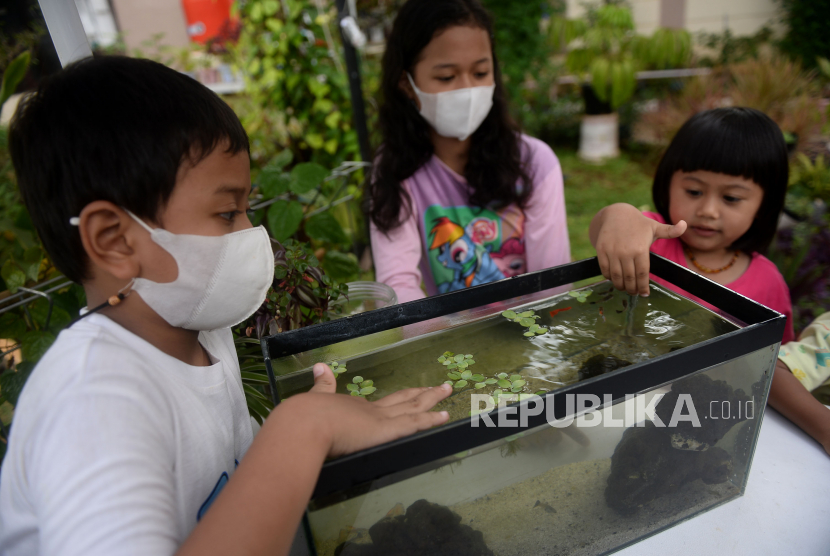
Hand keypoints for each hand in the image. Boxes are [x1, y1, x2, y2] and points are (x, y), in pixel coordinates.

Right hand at [285, 363, 451, 457]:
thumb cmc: (303, 418)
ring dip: (432, 400)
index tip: (412, 393)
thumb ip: (321, 386)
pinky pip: (414, 424)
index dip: (401, 398)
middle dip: (423, 393)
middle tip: (442, 386)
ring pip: (414, 408)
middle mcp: (371, 410)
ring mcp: (380, 420)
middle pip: (404, 400)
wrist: (303, 425)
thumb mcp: (313, 400)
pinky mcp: (385, 431)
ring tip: (448, 391)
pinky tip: (443, 416)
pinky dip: (430, 420)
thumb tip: (320, 367)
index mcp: (354, 407)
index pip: (384, 403)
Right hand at [590, 204, 685, 295]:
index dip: (643, 287)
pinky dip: (609, 277)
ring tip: (625, 288)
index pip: (642, 274)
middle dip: (632, 289)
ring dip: (620, 286)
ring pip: (616, 276)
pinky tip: (615, 279)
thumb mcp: (655, 227)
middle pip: (629, 278)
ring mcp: (612, 252)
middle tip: (634, 293)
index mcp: (640, 249)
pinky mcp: (601, 250)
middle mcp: (626, 252)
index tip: (645, 294)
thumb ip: (670, 231)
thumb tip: (685, 224)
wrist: (616, 213)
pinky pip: (605, 269)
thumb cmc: (638, 223)